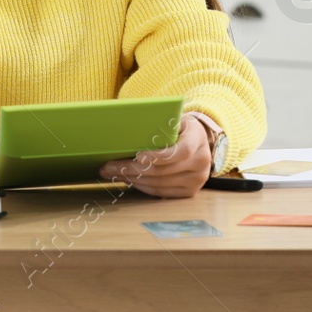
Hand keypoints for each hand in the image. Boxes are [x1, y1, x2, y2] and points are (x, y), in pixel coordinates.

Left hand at [98, 112, 212, 198]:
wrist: (198, 139)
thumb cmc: (179, 126)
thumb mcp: (173, 118)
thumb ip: (158, 123)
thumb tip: (127, 128)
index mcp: (197, 138)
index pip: (181, 151)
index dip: (159, 156)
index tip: (138, 156)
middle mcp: (202, 161)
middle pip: (164, 170)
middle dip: (133, 169)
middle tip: (110, 166)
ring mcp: (197, 179)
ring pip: (159, 184)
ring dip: (134, 180)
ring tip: (114, 173)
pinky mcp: (190, 191)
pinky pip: (162, 193)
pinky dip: (143, 187)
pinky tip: (129, 180)